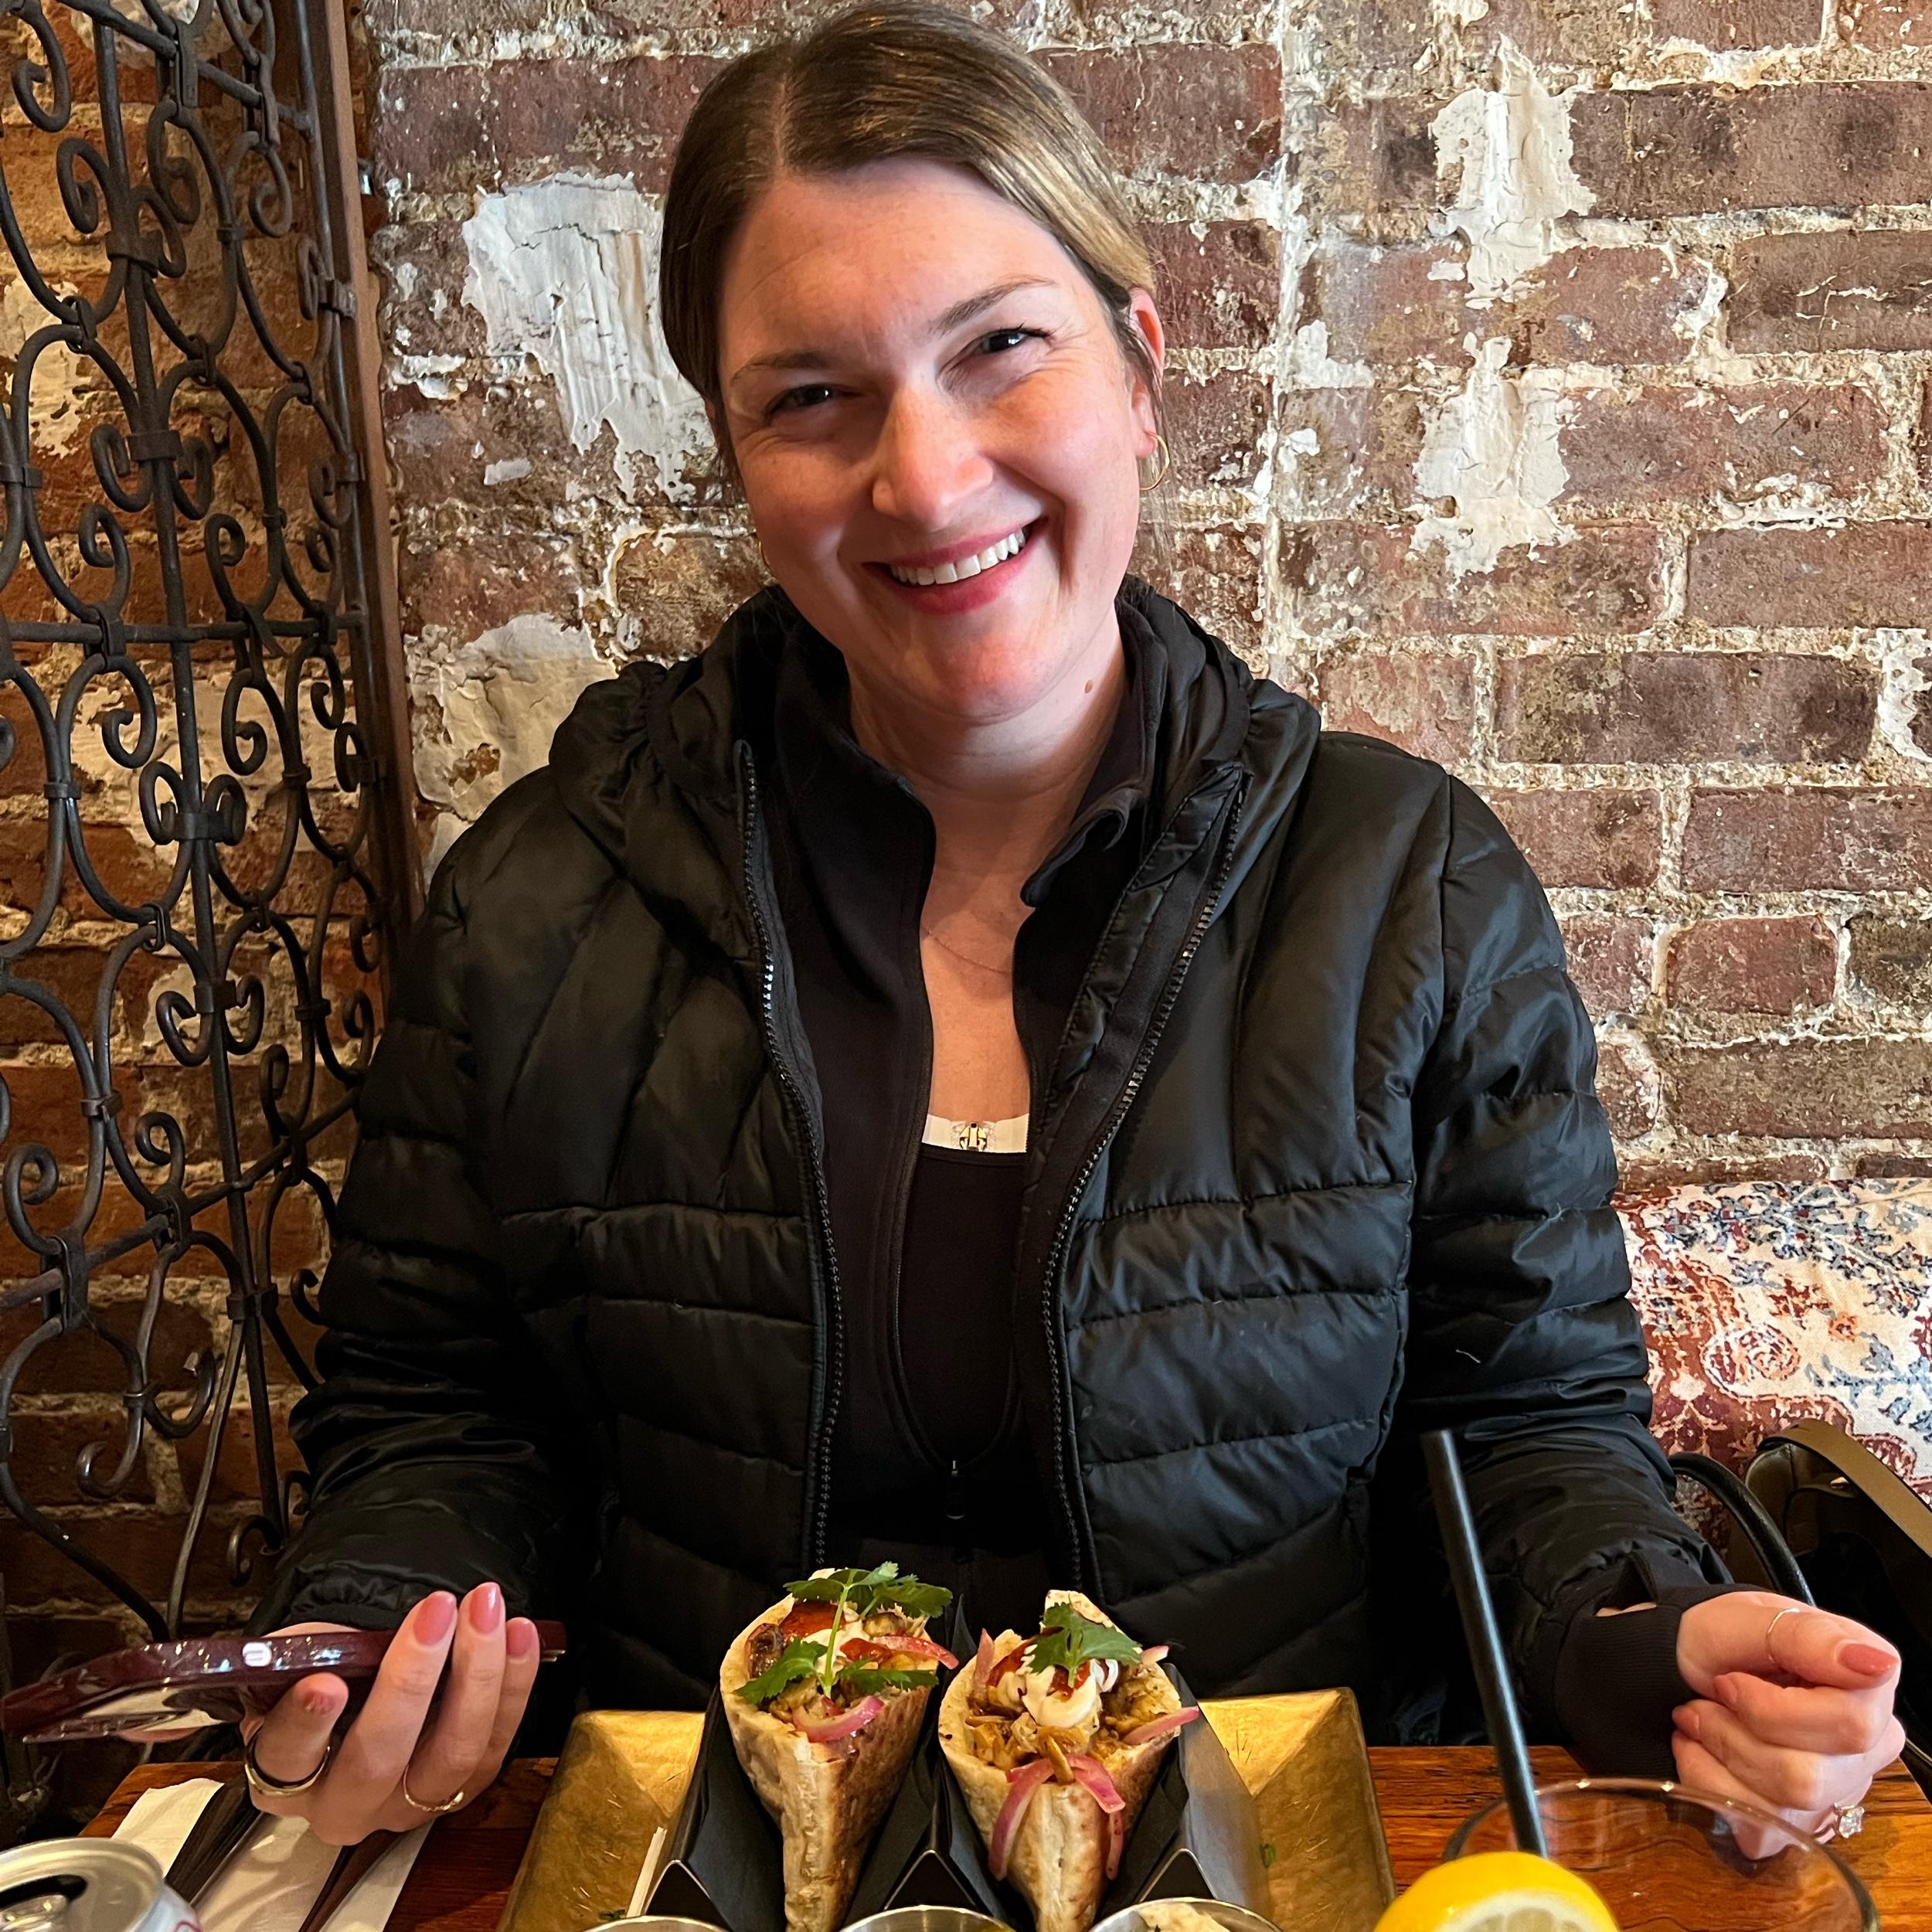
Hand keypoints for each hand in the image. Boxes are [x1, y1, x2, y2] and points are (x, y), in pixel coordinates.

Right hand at [240, 1585, 542, 1844]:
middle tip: (435, 1613)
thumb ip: (312, 1653)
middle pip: (377, 1760)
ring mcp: (407, 1806)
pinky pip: (496, 1744)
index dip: (306, 1724)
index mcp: (285, 1775)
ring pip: (450, 1756)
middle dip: (411, 1679)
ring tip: (485, 1611)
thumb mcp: (302, 1657)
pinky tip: (518, 1634)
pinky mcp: (463, 1788)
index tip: (326, 1683)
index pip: (287, 1759)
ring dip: (476, 1675)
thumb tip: (339, 1645)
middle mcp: (344, 1806)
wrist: (366, 1695)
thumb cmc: (328, 1672)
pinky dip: (514, 1684)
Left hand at [1671, 1591, 1903, 1844]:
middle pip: (1811, 1778)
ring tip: (1697, 1721)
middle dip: (1735, 1735)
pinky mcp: (1802, 1821)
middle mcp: (1867, 1744)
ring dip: (1719, 1758)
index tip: (1729, 1682)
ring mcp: (1839, 1788)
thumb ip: (1810, 1637)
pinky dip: (1710, 1786)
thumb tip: (1876, 1662)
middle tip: (1705, 1700)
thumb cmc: (1718, 1637)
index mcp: (1867, 1685)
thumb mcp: (1745, 1619)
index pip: (1852, 1727)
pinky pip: (1760, 1829)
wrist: (1675, 1663)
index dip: (1774, 1710)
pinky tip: (1702, 1752)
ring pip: (1784, 1808)